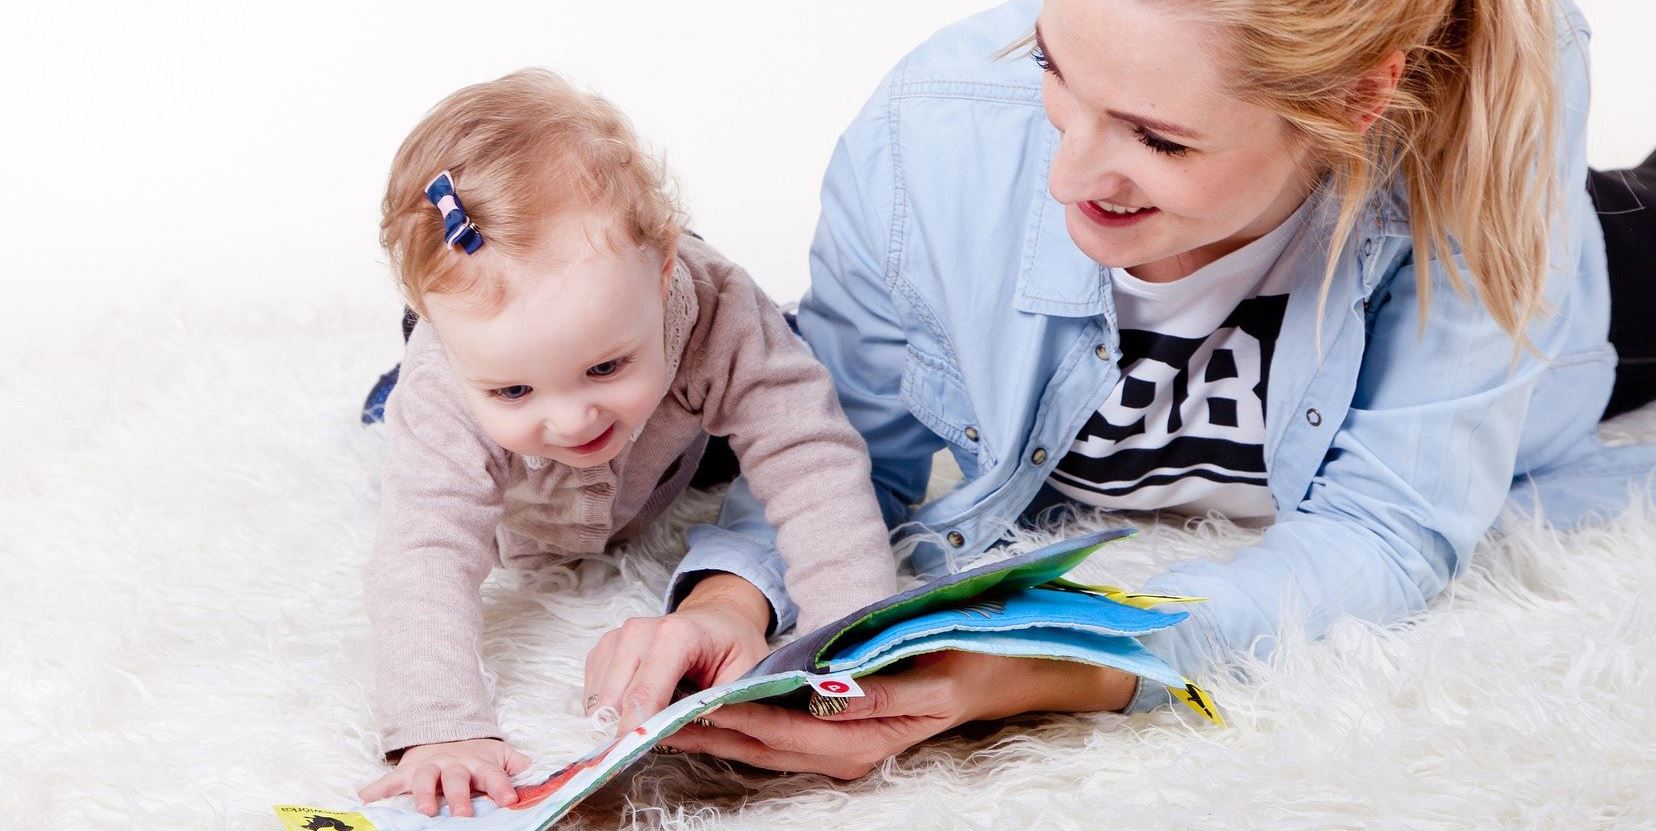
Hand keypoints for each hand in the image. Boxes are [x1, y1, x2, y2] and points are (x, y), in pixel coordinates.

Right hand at [357, 738, 531, 816]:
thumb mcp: (500, 755)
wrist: (444, 732)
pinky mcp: (406, 771)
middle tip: (462, 814)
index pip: (493, 775)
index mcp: (479, 763)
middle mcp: (453, 765)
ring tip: (423, 811)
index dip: (501, 786)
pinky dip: (375, 789)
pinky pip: (388, 780)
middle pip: (457, 779)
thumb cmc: (476, 754)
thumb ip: (518, 766)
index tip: (510, 799)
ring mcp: (428, 767)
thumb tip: (542, 775)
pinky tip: (364, 798)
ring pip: (424, 779)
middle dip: (459, 797)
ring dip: (421, 794)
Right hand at [582, 573, 771, 734]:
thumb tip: (672, 735)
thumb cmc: (733, 648)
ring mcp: (617, 637)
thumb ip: (713, 706)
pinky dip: (612, 710)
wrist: (719, 619)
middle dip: (629, 729)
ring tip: (655, 716)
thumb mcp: (743, 677)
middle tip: (655, 741)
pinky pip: (594, 694)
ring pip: (599, 701)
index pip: (644, 693)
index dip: (638, 729)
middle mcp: (639, 631)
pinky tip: (640, 705)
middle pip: (615, 701)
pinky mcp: (604, 649)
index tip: (637, 755)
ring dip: (620, 719)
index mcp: (677, 634)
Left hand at [659, 651, 1137, 778]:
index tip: (693, 704)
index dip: (736, 719)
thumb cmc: (960, 661)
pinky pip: (776, 734)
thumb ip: (872, 688)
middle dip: (707, 732)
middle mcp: (845, 755)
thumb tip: (824, 691)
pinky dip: (740, 723)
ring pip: (762, 746)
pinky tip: (706, 709)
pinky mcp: (834, 736)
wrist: (995, 671)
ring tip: (662, 713)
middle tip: (654, 714)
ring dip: (714, 732)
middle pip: (761, 748)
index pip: (783, 733)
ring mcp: (839, 750)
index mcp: (863, 744)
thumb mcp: (924, 672)